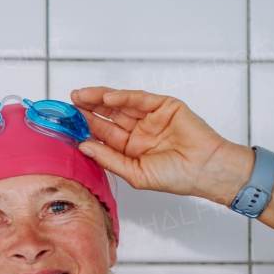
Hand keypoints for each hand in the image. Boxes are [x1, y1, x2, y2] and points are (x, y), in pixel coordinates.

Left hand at [70, 87, 253, 202]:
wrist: (205, 170)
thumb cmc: (176, 177)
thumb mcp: (135, 173)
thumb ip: (109, 159)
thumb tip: (84, 146)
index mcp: (131, 148)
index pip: (104, 134)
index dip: (86, 127)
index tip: (68, 122)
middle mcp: (139, 131)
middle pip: (108, 116)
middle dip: (89, 108)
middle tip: (70, 103)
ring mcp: (151, 117)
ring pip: (121, 104)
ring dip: (100, 99)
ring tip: (81, 95)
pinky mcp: (165, 106)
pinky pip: (139, 99)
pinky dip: (123, 97)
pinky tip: (106, 98)